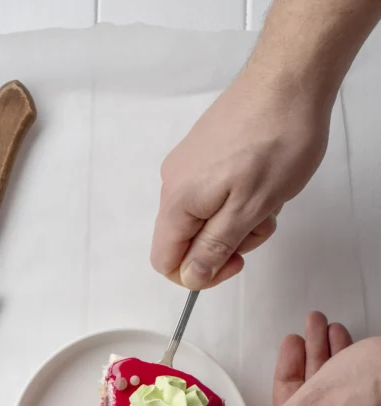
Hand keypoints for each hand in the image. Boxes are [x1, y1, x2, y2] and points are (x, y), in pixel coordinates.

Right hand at [151, 70, 329, 289]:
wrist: (291, 79)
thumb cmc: (276, 142)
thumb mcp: (249, 208)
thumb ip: (214, 247)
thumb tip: (189, 276)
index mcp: (178, 201)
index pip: (165, 261)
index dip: (198, 274)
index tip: (234, 262)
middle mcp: (173, 183)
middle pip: (186, 240)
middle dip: (224, 244)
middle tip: (261, 225)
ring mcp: (188, 163)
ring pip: (204, 217)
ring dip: (237, 221)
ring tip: (269, 198)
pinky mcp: (204, 149)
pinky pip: (213, 192)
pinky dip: (238, 198)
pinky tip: (263, 181)